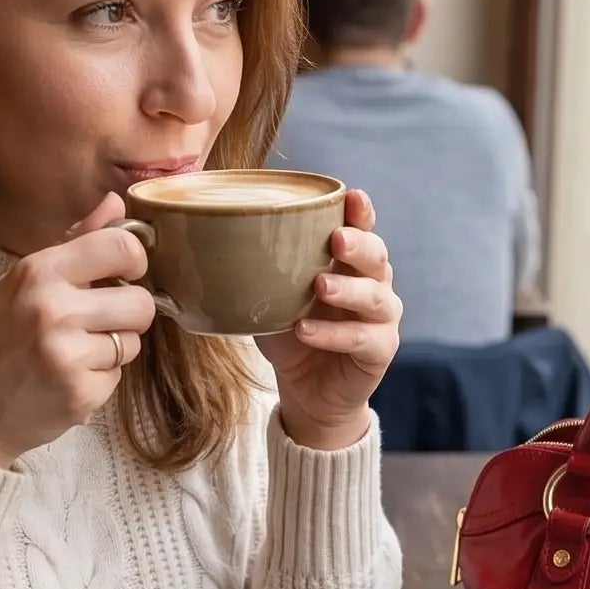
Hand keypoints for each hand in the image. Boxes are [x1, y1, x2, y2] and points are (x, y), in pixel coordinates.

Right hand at [0, 193, 156, 468]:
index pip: (121, 246)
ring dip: (113, 349)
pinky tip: (65, 380)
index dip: (135, 260)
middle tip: (98, 323)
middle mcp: (55, 310)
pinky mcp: (81, 394)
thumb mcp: (17, 283)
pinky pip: (117, 377)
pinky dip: (99, 380)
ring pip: (132, 342)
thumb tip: (116, 204)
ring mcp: (69, 355)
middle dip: (128, 314)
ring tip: (71, 354)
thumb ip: (73, 244)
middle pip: (140, 302)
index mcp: (38, 273)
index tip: (126, 272)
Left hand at [258, 189, 400, 450]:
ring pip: (375, 296)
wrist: (305, 391)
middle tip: (335, 239)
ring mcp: (381, 318)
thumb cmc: (291, 334)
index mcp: (350, 263)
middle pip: (377, 257)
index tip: (352, 197)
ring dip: (348, 288)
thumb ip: (258, 271)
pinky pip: (361, 339)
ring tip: (319, 286)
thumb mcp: (272, 298)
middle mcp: (374, 284)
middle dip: (358, 244)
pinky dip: (332, 335)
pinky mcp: (379, 351)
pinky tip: (304, 330)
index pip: (363, 229)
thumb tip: (208, 240)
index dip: (361, 212)